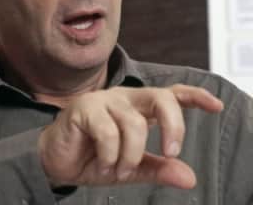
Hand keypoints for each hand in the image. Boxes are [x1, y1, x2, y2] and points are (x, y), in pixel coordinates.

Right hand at [37, 84, 222, 187]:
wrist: (56, 161)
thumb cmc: (93, 158)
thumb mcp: (131, 167)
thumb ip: (157, 168)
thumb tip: (189, 177)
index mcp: (137, 108)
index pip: (169, 95)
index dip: (194, 96)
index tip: (216, 105)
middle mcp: (123, 98)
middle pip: (160, 98)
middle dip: (173, 125)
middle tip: (171, 152)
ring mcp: (103, 100)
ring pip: (135, 123)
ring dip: (130, 155)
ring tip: (119, 169)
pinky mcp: (84, 108)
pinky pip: (109, 132)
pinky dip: (111, 155)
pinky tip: (102, 162)